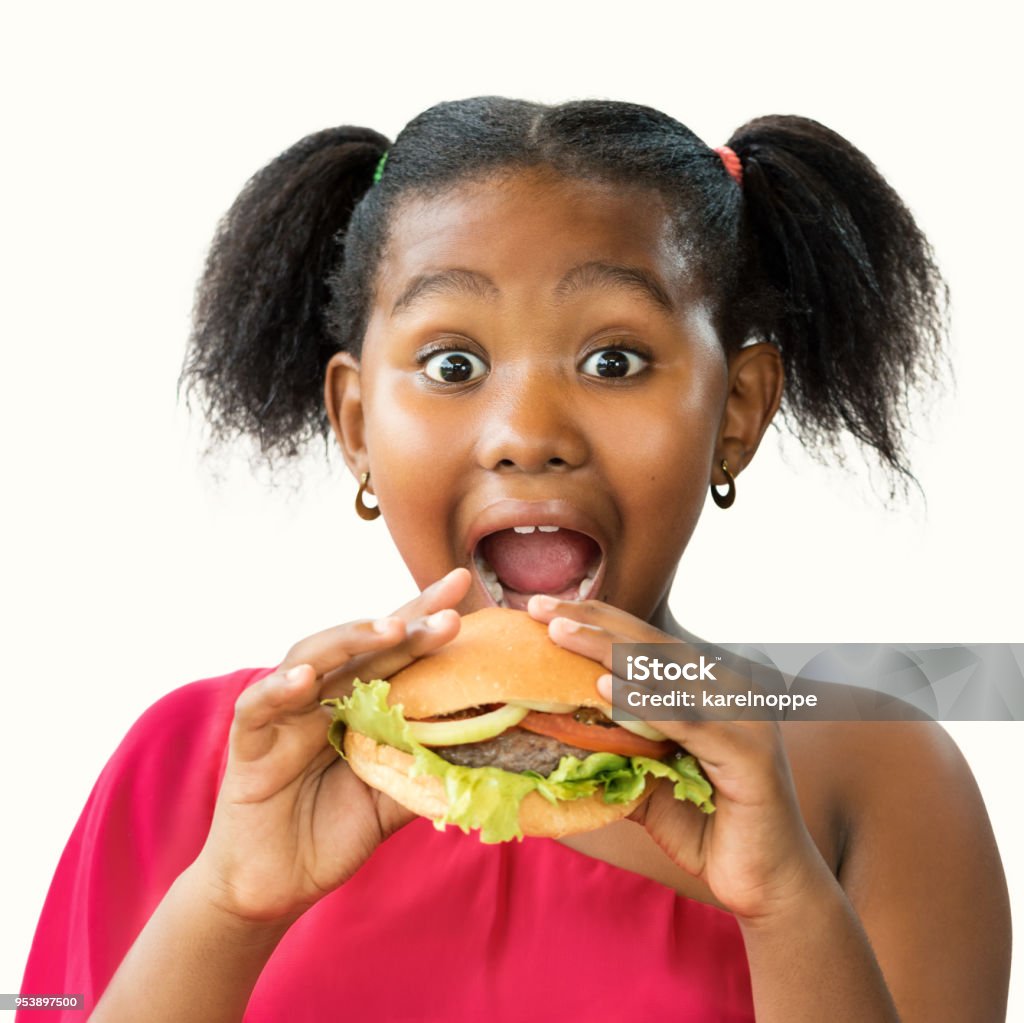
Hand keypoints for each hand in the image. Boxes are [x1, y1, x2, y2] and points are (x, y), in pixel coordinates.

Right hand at [191, 568, 471, 924]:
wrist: (274, 886)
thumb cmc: (332, 833)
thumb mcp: (391, 800)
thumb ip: (425, 769)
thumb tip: (491, 751)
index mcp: (359, 702)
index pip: (396, 650)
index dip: (424, 615)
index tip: (463, 583)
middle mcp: (323, 695)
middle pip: (363, 647)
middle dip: (406, 623)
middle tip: (448, 613)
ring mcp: (285, 713)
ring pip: (312, 659)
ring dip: (350, 641)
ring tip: (390, 629)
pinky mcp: (249, 742)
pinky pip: (259, 707)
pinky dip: (278, 689)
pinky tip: (305, 679)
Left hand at [528, 595, 831, 922]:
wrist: (768, 885)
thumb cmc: (707, 828)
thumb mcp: (646, 780)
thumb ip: (612, 749)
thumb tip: (549, 734)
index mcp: (708, 687)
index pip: (644, 641)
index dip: (595, 619)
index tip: (541, 607)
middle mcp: (730, 690)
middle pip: (651, 643)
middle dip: (592, 621)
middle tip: (539, 606)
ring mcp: (744, 718)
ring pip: (666, 673)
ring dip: (608, 649)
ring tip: (559, 633)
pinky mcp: (750, 755)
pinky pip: (688, 722)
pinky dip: (644, 703)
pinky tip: (603, 689)